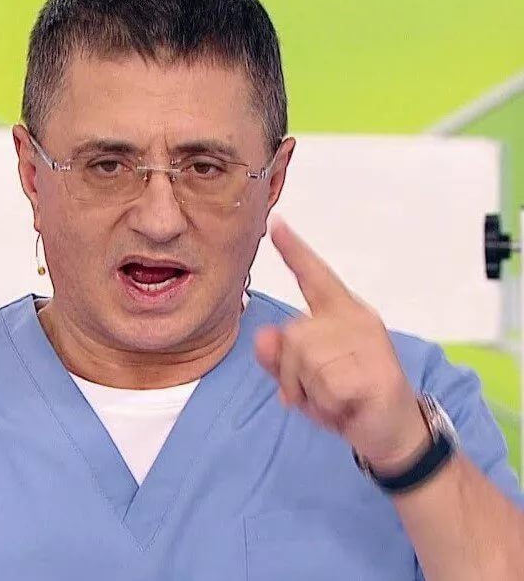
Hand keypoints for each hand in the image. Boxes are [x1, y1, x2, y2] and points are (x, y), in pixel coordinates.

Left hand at [254, 215, 430, 473]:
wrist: (392, 433)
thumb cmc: (346, 397)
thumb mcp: (304, 379)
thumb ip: (278, 357)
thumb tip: (261, 336)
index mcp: (341, 313)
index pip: (314, 276)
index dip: (293, 250)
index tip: (275, 221)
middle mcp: (356, 318)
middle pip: (292, 336)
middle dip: (293, 375)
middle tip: (320, 391)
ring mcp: (369, 342)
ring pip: (305, 362)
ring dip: (310, 392)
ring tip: (336, 399)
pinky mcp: (376, 371)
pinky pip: (325, 386)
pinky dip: (328, 405)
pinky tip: (348, 408)